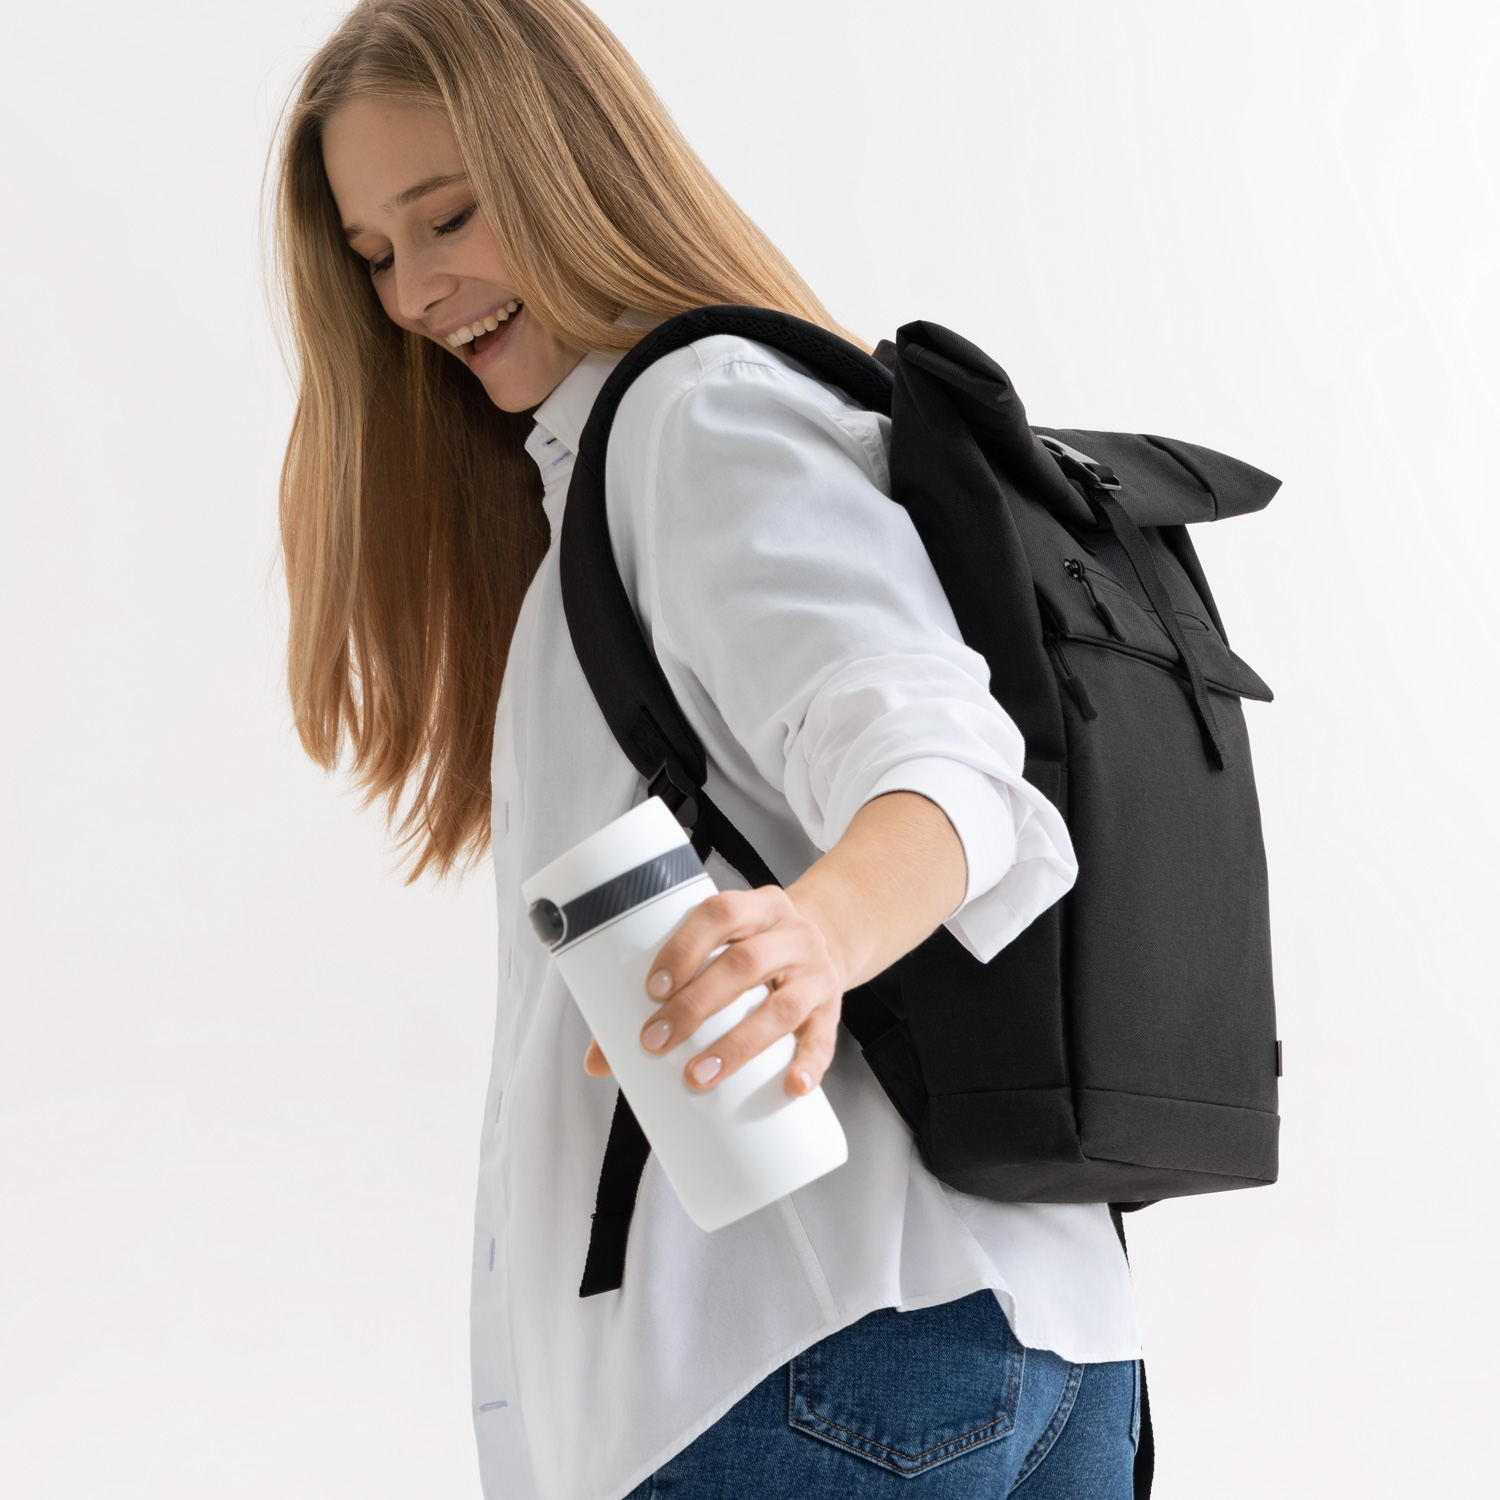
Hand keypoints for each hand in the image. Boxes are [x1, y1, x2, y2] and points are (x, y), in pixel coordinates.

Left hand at [582, 886, 846, 1096]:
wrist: (827, 944)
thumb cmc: (752, 952)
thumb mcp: (717, 952)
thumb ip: (662, 996)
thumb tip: (598, 1061)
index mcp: (757, 908)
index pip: (721, 913)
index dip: (685, 946)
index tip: (652, 988)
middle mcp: (791, 935)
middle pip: (746, 964)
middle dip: (696, 1005)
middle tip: (656, 1042)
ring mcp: (816, 974)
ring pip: (782, 1007)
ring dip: (738, 1045)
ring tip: (698, 1076)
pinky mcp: (831, 1012)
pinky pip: (823, 1039)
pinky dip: (808, 1063)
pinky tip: (791, 1086)